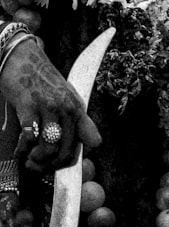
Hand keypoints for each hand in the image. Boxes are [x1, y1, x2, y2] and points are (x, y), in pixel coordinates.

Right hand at [0, 37, 99, 171]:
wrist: (24, 58)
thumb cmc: (42, 81)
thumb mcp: (65, 99)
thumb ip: (72, 120)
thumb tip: (77, 146)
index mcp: (79, 109)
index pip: (93, 141)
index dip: (77, 156)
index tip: (61, 161)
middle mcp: (68, 109)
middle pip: (67, 152)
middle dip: (51, 167)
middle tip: (38, 168)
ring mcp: (50, 108)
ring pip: (50, 149)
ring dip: (36, 162)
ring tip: (28, 160)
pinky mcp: (29, 107)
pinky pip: (29, 138)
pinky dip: (22, 151)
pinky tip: (19, 151)